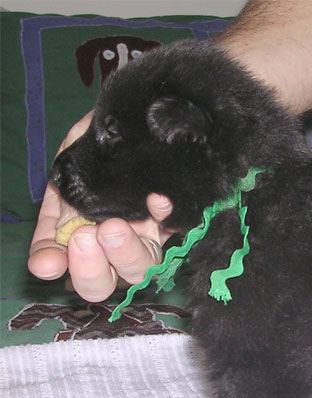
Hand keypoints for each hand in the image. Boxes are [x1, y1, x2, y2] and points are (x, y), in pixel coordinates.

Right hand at [27, 113, 174, 301]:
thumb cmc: (94, 150)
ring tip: (114, 227)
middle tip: (87, 235)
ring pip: (144, 266)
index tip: (50, 262)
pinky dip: (167, 216)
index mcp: (86, 242)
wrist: (129, 114)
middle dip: (93, 268)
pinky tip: (157, 200)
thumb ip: (58, 215)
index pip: (74, 273)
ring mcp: (149, 233)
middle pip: (110, 282)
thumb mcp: (67, 178)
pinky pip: (178, 224)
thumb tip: (45, 264)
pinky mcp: (176, 215)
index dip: (62, 273)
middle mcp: (119, 246)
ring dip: (127, 253)